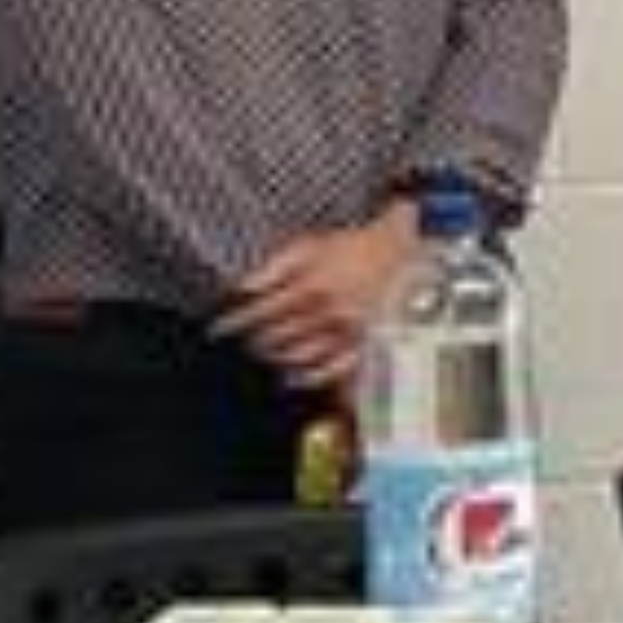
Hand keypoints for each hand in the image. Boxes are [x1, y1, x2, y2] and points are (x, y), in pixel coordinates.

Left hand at [215, 205, 425, 389]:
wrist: (406, 252)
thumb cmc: (357, 246)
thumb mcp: (312, 245)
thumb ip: (275, 267)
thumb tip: (242, 288)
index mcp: (309, 286)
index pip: (259, 311)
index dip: (233, 321)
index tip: (216, 329)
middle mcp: (325, 313)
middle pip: (276, 335)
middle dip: (252, 339)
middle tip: (239, 342)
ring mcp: (346, 332)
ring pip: (299, 354)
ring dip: (274, 357)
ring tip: (261, 355)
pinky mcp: (364, 344)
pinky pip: (331, 369)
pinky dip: (307, 377)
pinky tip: (292, 377)